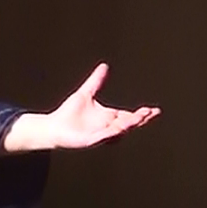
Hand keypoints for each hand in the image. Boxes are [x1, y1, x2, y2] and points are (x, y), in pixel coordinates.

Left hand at [5, 63, 159, 151]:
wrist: (53, 126)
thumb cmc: (68, 113)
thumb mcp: (85, 93)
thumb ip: (96, 81)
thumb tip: (104, 66)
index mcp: (109, 117)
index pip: (129, 115)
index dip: (142, 114)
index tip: (153, 110)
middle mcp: (107, 127)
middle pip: (128, 124)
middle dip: (138, 119)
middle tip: (148, 114)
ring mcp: (100, 135)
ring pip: (118, 132)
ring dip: (127, 125)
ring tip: (136, 119)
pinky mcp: (90, 141)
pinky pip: (103, 138)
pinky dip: (110, 134)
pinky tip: (117, 129)